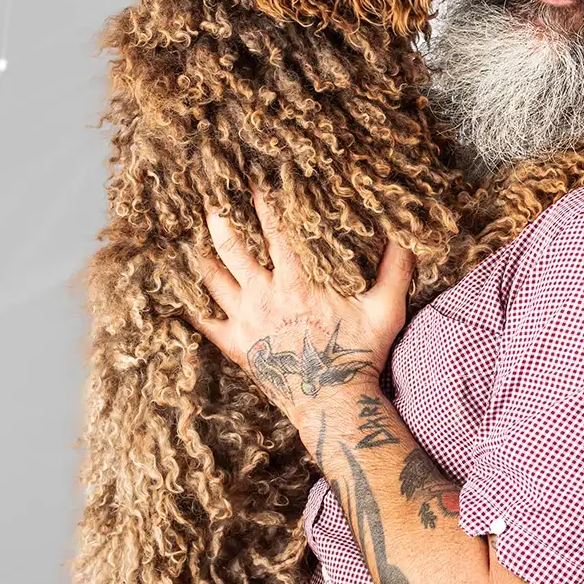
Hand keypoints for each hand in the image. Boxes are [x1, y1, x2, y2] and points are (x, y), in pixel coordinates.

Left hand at [192, 186, 413, 428]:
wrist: (332, 404)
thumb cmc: (358, 356)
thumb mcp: (385, 310)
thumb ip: (395, 269)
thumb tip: (407, 236)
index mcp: (297, 281)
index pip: (274, 230)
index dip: (263, 202)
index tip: (252, 179)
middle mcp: (264, 295)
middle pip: (233, 247)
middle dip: (220, 219)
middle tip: (208, 196)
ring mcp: (245, 320)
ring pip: (212, 278)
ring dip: (200, 253)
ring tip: (187, 233)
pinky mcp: (234, 345)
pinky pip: (203, 321)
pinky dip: (188, 304)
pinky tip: (175, 290)